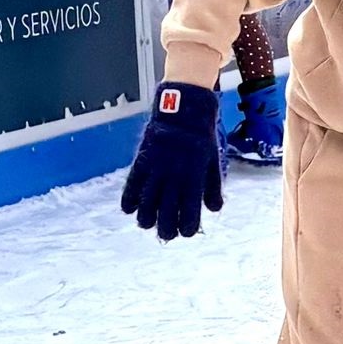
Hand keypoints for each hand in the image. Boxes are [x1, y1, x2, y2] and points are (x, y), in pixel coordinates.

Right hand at [122, 82, 223, 241]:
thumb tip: (213, 210)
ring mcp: (157, 170)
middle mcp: (174, 178)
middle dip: (166, 229)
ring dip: (146, 218)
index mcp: (194, 179)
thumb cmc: (201, 137)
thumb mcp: (212, 162)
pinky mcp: (142, 161)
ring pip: (147, 204)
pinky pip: (132, 185)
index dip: (186, 227)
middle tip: (166, 233)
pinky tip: (129, 209)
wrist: (184, 110)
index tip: (185, 232)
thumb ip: (212, 187)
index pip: (189, 213)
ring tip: (147, 223)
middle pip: (166, 214)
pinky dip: (129, 200)